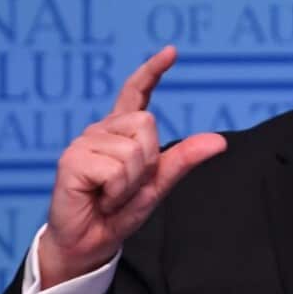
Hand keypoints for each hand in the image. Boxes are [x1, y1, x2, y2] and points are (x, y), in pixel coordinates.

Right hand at [38, 45, 226, 287]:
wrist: (92, 241)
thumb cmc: (120, 210)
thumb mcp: (159, 184)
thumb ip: (184, 159)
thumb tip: (220, 141)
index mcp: (121, 131)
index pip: (136, 92)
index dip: (153, 71)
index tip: (172, 52)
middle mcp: (101, 130)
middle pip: (147, 124)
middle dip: (148, 161)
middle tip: (127, 185)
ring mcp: (84, 142)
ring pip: (134, 150)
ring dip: (132, 182)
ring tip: (112, 193)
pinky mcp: (72, 160)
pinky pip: (117, 169)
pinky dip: (118, 191)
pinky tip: (100, 197)